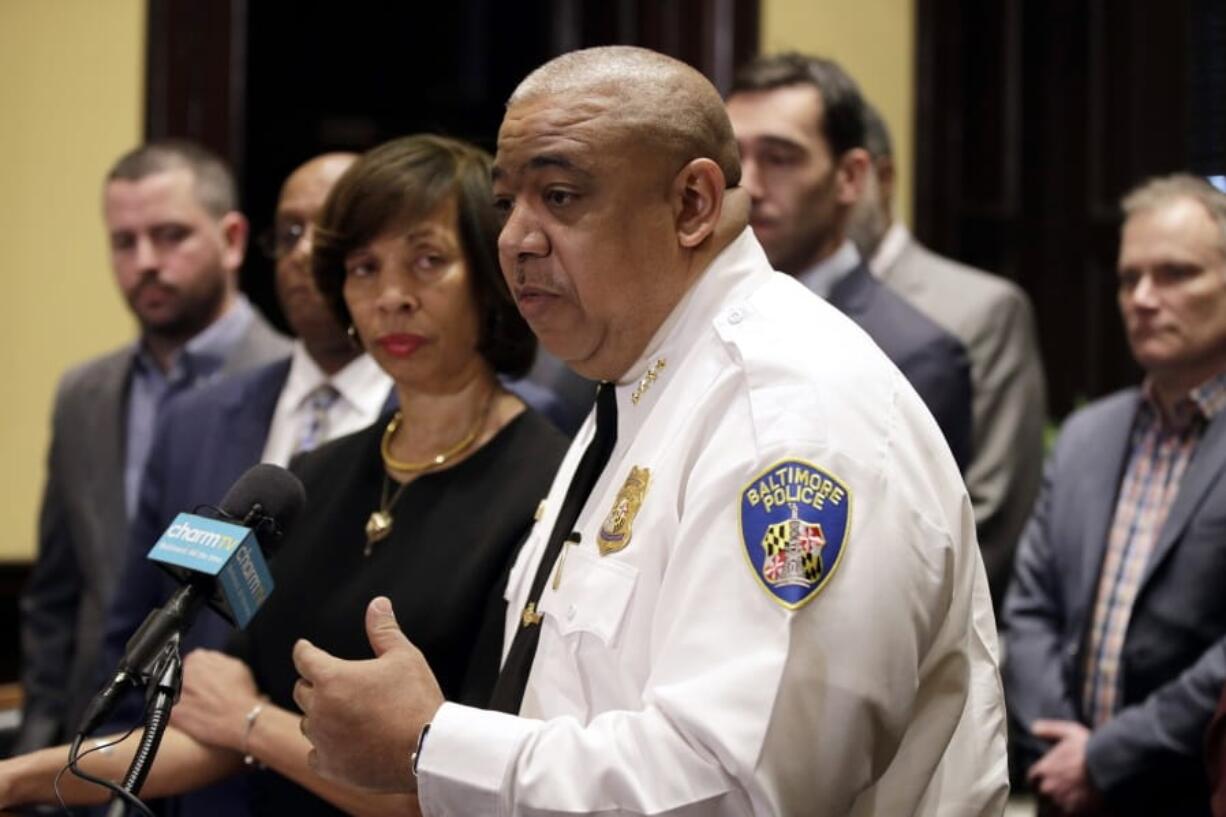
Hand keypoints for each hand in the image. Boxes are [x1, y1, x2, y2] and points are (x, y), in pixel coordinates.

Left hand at [171, 649, 260, 750]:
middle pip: (180, 678)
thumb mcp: (236, 665)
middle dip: (189, 686)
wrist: (242, 720)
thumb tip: (207, 659)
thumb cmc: (242, 696)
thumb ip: (216, 659)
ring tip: (200, 708)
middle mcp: (183, 674)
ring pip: (173, 695)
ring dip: (182, 700)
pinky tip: (194, 719)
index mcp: (197, 659)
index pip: (191, 662)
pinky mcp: (172, 714)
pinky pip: (169, 712)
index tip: (204, 682)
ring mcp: (175, 694)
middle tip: (204, 696)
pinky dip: (178, 716)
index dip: (199, 674)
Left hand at [293, 596, 443, 792]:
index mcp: (333, 678)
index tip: (304, 647)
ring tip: (339, 714)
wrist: (426, 749)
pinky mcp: (330, 766)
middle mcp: (320, 709)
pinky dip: (323, 748)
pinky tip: (337, 744)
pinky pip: (314, 754)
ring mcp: (322, 740)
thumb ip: (384, 630)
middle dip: (312, 683)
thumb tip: (377, 603)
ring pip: (308, 723)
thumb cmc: (415, 699)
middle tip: (327, 681)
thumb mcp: (404, 656)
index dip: (304, 650)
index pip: (304, 658)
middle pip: (301, 691)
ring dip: (319, 716)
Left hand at [1028, 719, 1105, 815]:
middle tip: (1065, 795)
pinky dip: (1069, 814)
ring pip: (1052, 811)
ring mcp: (1058, 804)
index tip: (1052, 783)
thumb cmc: (1091, 750)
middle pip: (1042, 798)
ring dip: (1059, 809)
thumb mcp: (1069, 732)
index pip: (1033, 782)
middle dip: (1051, 797)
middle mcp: (1046, 789)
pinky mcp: (1072, 814)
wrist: (1110, 768)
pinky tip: (1081, 811)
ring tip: (1072, 804)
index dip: (1043, 783)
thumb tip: (1034, 728)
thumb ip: (1049, 730)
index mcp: (1041, 771)